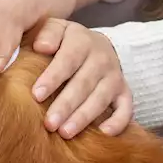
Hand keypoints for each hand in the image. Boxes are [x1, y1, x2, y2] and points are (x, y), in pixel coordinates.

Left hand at [31, 18, 132, 137]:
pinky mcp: (124, 92)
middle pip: (83, 84)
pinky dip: (118, 122)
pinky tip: (104, 134)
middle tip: (49, 124)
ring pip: (100, 99)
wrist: (95, 44)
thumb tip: (41, 46)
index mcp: (81, 40)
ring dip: (84, 117)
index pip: (67, 60)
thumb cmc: (63, 41)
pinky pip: (126, 109)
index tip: (36, 96)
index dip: (52, 78)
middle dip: (66, 105)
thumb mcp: (54, 28)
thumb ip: (47, 33)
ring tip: (65, 133)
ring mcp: (115, 76)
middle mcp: (101, 58)